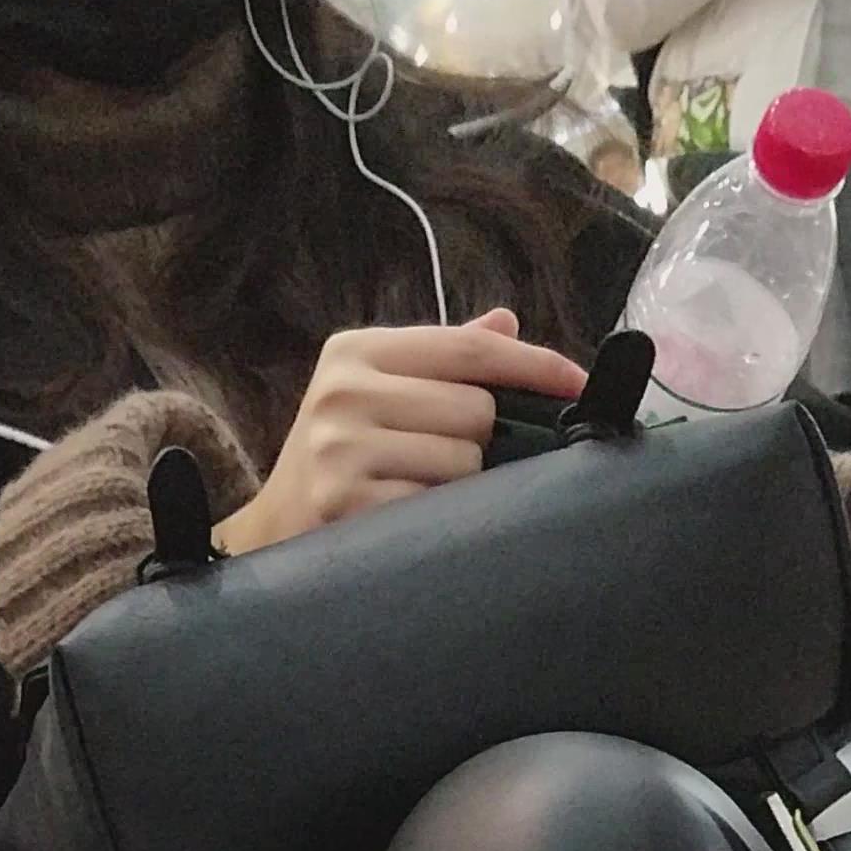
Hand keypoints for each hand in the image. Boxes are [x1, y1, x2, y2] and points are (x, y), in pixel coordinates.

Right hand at [215, 310, 588, 553]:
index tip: (579, 383)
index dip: (535, 364)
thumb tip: (508, 321)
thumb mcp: (376, 393)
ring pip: (464, 460)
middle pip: (476, 409)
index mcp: (356, 351)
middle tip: (443, 459)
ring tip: (418, 488)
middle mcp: (343, 392)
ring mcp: (341, 449)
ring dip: (460, 484)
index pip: (470, 349)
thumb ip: (442, 359)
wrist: (272, 529)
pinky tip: (407, 516)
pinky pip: (438, 505)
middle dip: (479, 440)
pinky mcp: (346, 502)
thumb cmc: (337, 458)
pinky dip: (438, 516)